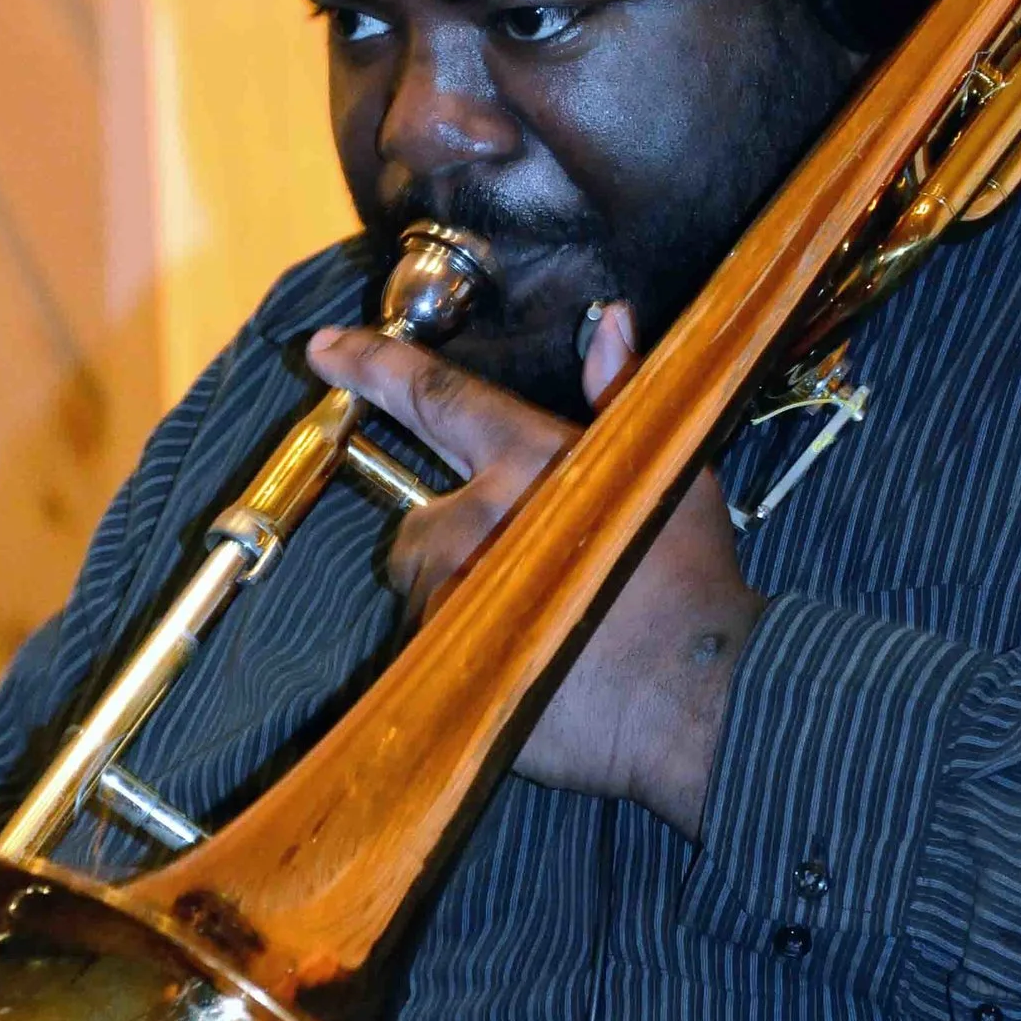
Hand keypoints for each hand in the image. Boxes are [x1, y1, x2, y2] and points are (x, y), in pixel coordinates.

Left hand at [305, 303, 764, 840]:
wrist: (697, 698)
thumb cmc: (693, 583)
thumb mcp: (667, 469)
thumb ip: (621, 393)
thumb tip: (608, 322)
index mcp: (529, 459)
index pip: (436, 396)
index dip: (374, 365)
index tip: (323, 348)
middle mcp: (477, 518)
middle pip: (421, 519)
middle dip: (455, 539)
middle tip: (527, 571)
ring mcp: (454, 594)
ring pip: (428, 588)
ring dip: (463, 597)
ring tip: (537, 619)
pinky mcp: (443, 664)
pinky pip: (434, 647)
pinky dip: (466, 651)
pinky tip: (526, 660)